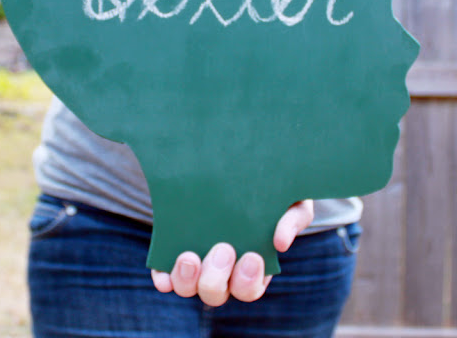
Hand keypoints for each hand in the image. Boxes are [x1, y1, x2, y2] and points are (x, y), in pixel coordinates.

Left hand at [151, 199, 313, 305]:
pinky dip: (164, 277)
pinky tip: (163, 272)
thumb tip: (281, 243)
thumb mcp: (292, 200)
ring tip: (189, 257)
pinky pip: (165, 274)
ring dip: (188, 279)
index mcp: (252, 266)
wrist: (238, 165)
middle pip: (216, 292)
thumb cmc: (272, 190)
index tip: (252, 257)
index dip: (249, 281)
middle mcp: (222, 271)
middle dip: (218, 276)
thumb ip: (292, 219)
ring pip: (189, 287)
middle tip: (224, 248)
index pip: (250, 288)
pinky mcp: (173, 250)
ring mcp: (197, 262)